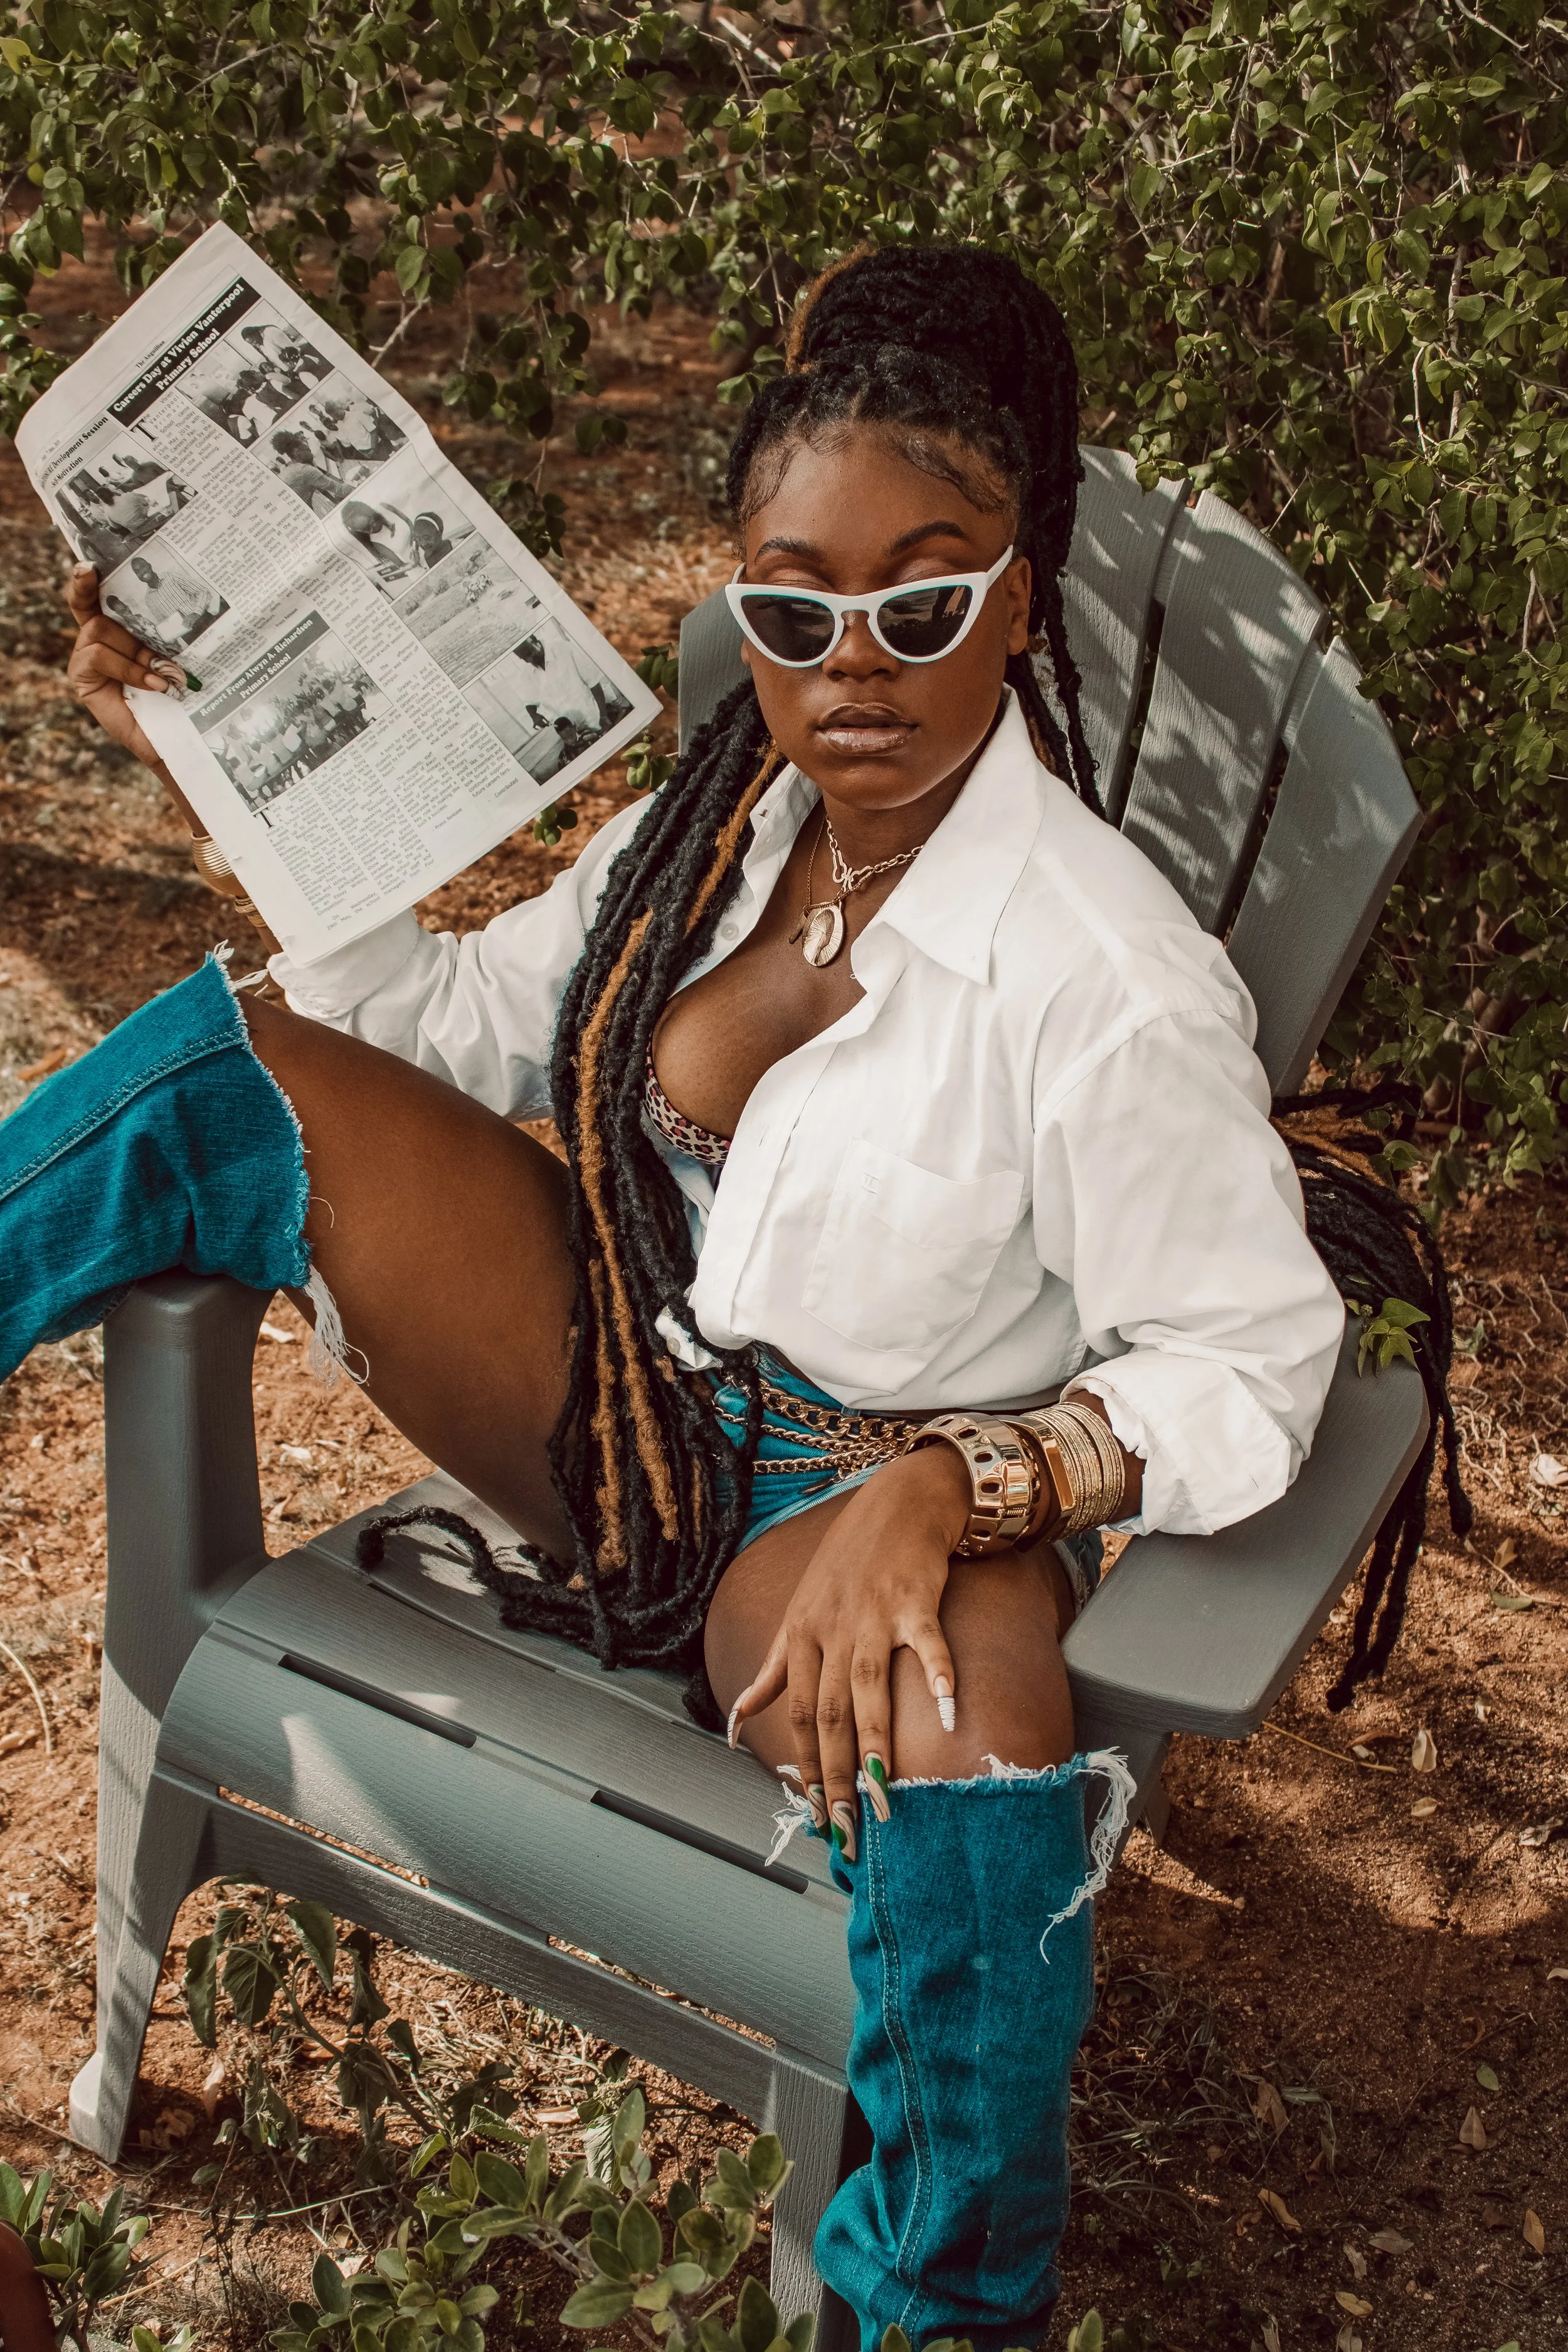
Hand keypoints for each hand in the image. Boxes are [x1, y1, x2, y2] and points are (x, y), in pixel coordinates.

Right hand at [64, 563, 175, 772]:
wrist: (175, 740)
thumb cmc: (178, 697)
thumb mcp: (171, 658)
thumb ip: (159, 635)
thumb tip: (178, 605)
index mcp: (115, 630)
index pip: (94, 598)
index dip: (87, 580)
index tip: (89, 565)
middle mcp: (94, 639)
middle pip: (99, 612)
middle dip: (129, 624)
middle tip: (156, 645)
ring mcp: (85, 658)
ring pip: (99, 631)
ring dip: (134, 651)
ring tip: (162, 675)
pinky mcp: (81, 678)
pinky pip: (97, 656)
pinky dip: (128, 667)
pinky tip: (153, 683)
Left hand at [727, 1445, 970, 1859]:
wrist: (898, 1502)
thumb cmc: (849, 1562)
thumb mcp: (798, 1612)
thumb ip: (772, 1669)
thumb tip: (735, 1717)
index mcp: (800, 1636)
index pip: (794, 1714)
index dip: (803, 1767)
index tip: (815, 1814)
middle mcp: (831, 1630)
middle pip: (827, 1713)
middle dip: (834, 1775)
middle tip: (846, 1827)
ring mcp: (873, 1615)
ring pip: (867, 1688)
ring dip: (875, 1744)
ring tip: (884, 1794)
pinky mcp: (914, 1599)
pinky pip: (926, 1642)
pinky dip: (937, 1674)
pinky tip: (946, 1710)